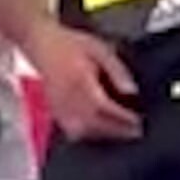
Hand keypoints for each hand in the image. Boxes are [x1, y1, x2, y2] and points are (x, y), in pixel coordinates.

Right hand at [29, 23, 141, 141]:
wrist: (40, 44)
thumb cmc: (69, 44)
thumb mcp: (99, 48)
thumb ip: (116, 69)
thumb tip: (131, 90)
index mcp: (80, 80)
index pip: (104, 107)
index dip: (122, 117)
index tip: (138, 121)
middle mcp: (68, 97)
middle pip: (95, 124)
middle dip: (117, 130)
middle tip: (136, 131)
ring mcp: (59, 107)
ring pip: (83, 131)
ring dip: (103, 135)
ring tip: (121, 132)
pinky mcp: (54, 111)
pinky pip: (71, 131)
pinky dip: (88, 135)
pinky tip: (99, 131)